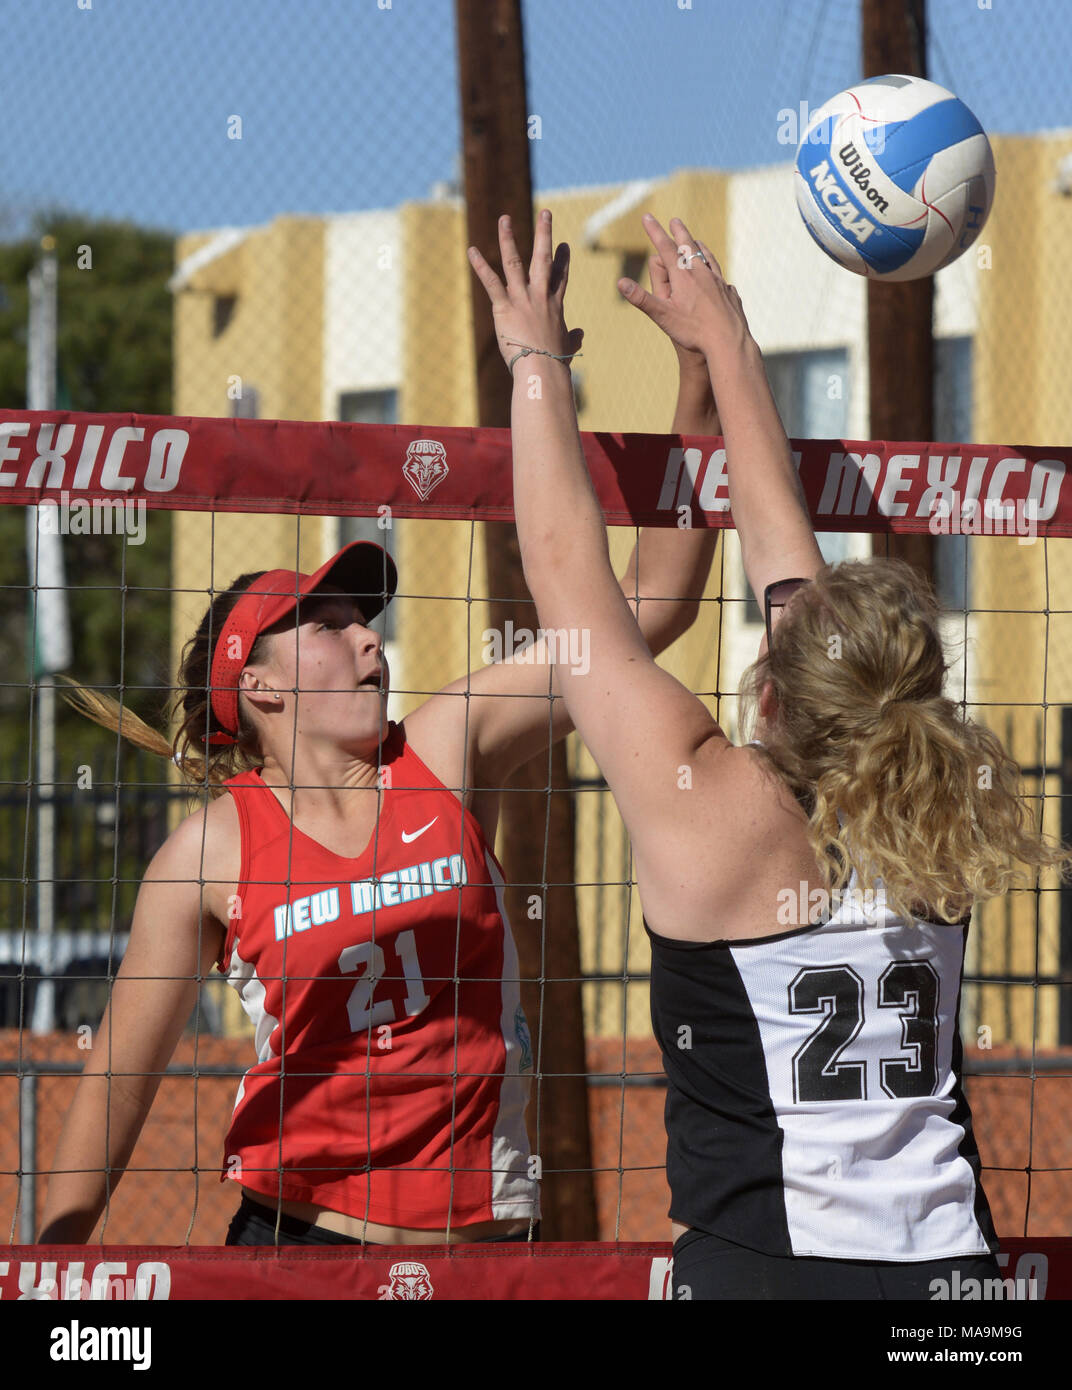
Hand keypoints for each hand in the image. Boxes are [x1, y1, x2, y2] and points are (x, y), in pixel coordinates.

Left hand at [468, 210, 583, 373]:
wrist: (542, 369)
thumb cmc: (554, 364)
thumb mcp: (567, 347)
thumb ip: (573, 338)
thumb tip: (581, 335)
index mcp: (554, 306)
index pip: (560, 278)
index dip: (563, 260)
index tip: (564, 245)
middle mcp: (540, 296)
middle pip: (543, 258)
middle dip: (544, 234)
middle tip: (546, 213)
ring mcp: (522, 299)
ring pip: (515, 262)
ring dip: (508, 238)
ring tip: (504, 218)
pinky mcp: (505, 307)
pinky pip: (491, 282)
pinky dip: (480, 266)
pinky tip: (472, 250)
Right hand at [618, 215, 751, 362]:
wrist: (729, 341)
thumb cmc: (694, 331)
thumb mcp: (663, 316)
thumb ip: (641, 298)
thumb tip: (620, 282)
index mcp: (683, 277)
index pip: (665, 248)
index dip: (654, 231)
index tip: (647, 217)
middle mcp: (702, 274)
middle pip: (689, 246)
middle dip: (680, 232)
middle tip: (674, 221)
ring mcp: (718, 281)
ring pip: (708, 258)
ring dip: (699, 247)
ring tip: (696, 242)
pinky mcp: (729, 293)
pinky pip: (721, 277)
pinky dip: (715, 270)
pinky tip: (716, 275)